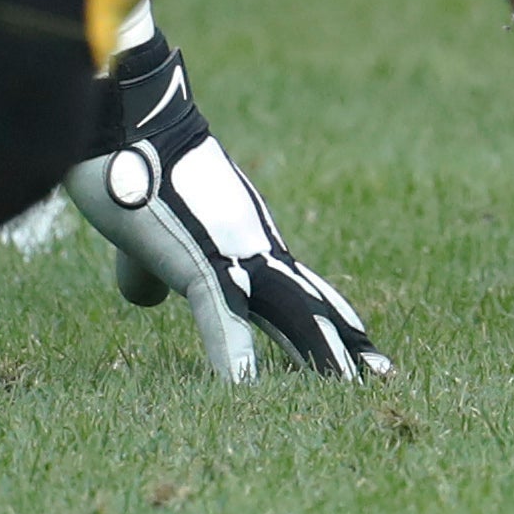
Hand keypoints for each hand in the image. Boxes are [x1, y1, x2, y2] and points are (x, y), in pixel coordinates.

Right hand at [64, 42, 387, 379]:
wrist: (131, 125)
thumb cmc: (135, 173)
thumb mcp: (149, 235)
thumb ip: (151, 269)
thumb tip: (146, 297)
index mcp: (248, 243)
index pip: (300, 292)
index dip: (329, 321)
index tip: (360, 350)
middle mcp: (255, 248)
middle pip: (311, 305)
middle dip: (344, 344)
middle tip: (382, 378)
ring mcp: (233, 254)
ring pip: (288, 312)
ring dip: (314, 355)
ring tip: (347, 388)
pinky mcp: (196, 260)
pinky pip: (221, 316)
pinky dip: (231, 354)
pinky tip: (242, 388)